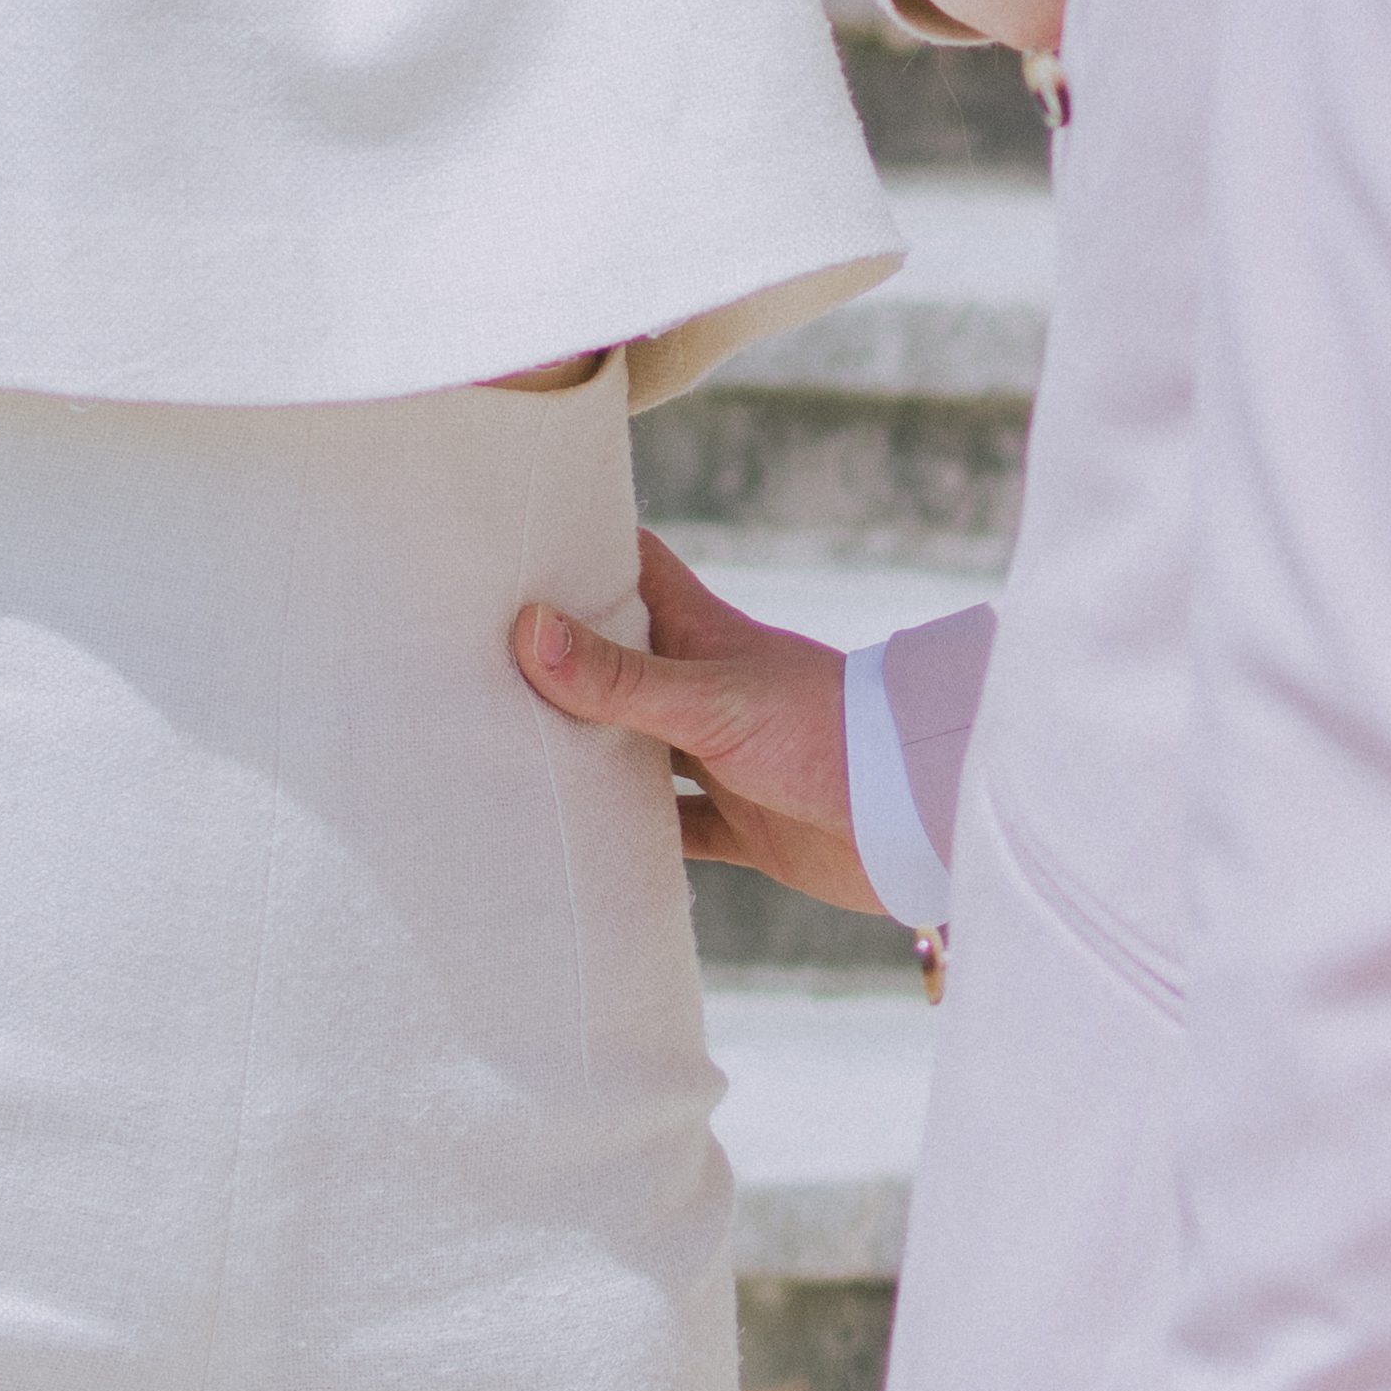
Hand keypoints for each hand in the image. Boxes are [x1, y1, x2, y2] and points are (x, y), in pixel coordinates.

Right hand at [512, 532, 880, 916]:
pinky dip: (634, 839)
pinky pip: (675, 829)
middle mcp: (706, 689)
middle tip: (474, 663)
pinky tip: (584, 847)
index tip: (511, 544)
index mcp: (700, 634)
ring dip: (588, 757)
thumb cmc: (825, 734)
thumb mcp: (712, 702)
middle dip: (560, 665)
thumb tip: (527, 630)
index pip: (632, 568)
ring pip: (637, 750)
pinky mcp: (745, 825)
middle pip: (619, 666)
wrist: (915, 817)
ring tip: (505, 754)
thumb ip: (621, 679)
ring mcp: (724, 757)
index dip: (580, 550)